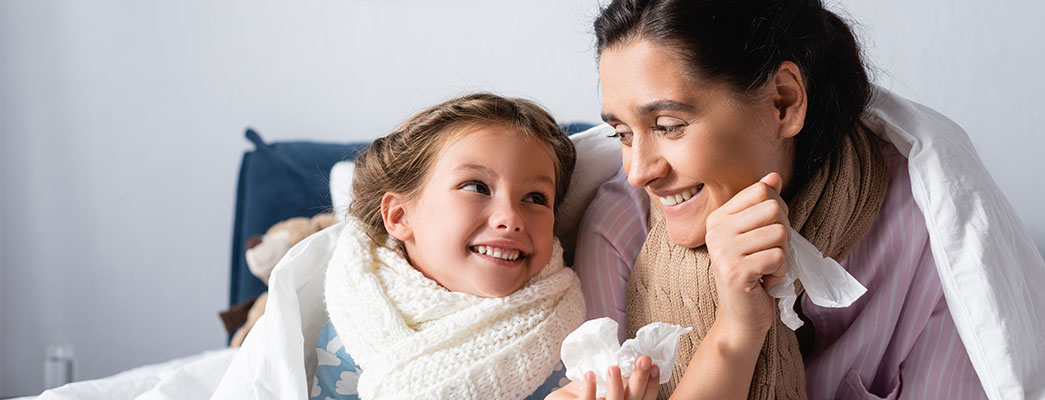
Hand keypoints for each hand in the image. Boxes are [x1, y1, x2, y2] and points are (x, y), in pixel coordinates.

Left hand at [546, 356, 659, 399]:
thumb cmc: (587, 391)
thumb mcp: (606, 381)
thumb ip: (619, 372)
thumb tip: (630, 350)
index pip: (645, 397)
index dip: (652, 383)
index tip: (654, 364)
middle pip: (634, 399)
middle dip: (640, 379)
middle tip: (644, 359)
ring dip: (615, 385)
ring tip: (612, 367)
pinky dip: (589, 388)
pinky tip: (589, 374)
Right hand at [704, 172, 788, 335]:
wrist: (741, 317)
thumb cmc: (752, 273)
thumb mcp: (755, 235)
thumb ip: (762, 205)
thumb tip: (774, 176)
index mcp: (718, 218)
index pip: (761, 190)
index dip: (778, 210)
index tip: (767, 233)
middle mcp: (716, 231)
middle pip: (774, 208)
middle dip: (783, 233)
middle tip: (769, 253)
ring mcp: (724, 251)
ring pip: (779, 233)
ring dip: (783, 255)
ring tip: (766, 268)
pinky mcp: (736, 271)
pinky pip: (778, 256)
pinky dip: (781, 272)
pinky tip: (765, 281)